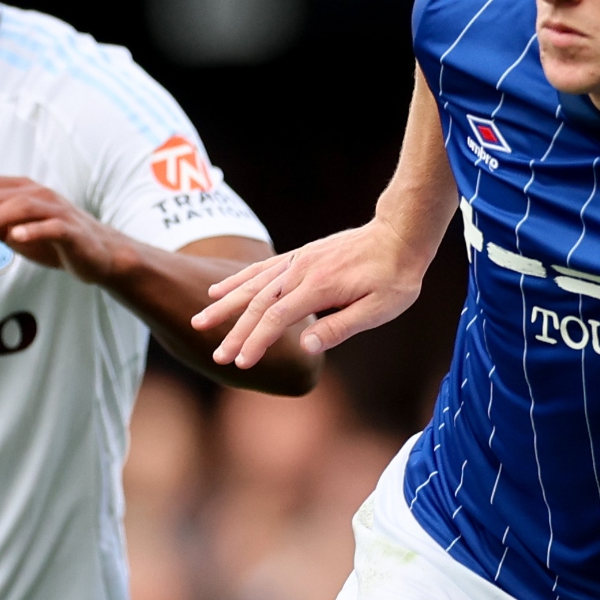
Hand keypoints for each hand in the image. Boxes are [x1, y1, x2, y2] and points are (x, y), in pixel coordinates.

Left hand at [0, 175, 124, 284]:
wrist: (97, 256)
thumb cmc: (53, 242)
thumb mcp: (15, 233)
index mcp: (20, 189)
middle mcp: (37, 193)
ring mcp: (56, 209)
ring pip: (18, 206)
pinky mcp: (72, 230)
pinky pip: (51, 226)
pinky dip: (32, 230)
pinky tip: (15, 238)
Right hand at [192, 222, 414, 368]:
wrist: (398, 237)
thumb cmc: (394, 277)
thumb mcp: (378, 309)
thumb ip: (341, 326)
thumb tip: (306, 346)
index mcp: (319, 287)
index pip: (278, 319)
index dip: (257, 341)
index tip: (241, 363)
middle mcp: (301, 272)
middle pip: (259, 304)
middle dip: (235, 332)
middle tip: (217, 356)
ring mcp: (297, 261)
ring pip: (253, 285)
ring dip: (225, 305)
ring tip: (200, 322)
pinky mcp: (298, 256)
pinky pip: (261, 269)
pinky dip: (238, 280)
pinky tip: (219, 290)